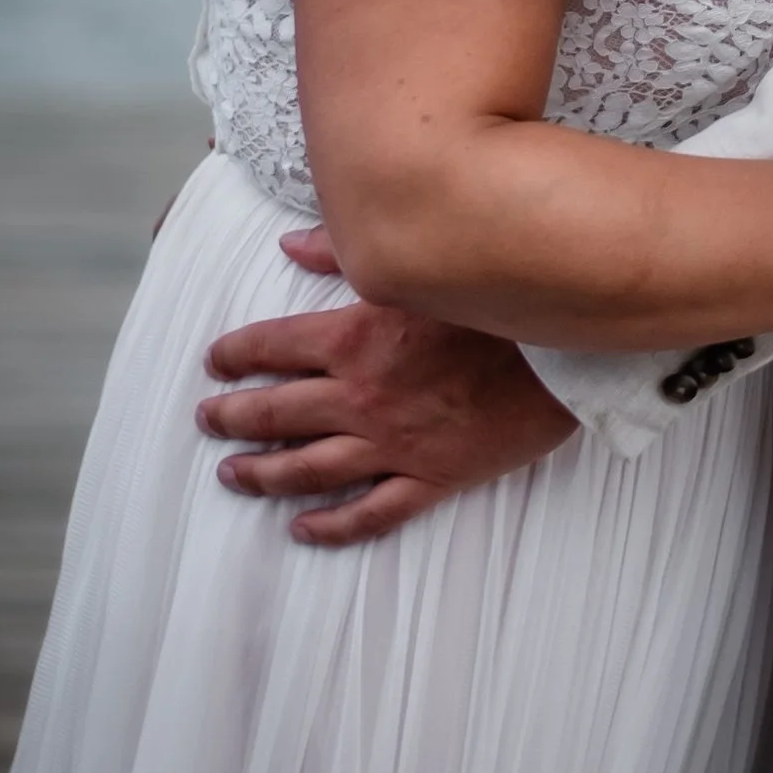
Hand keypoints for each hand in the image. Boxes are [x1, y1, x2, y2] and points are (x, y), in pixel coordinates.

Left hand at [199, 228, 575, 544]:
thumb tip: (288, 244)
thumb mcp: (416, 267)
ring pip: (309, 468)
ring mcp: (392, 444)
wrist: (564, 355)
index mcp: (354, 338)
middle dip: (234, 415)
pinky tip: (303, 528)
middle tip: (208, 419)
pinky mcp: (429, 478)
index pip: (272, 348)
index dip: (236, 355)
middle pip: (278, 412)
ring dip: (263, 473)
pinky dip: (332, 525)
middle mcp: (361, 396)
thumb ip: (346, 252)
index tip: (214, 362)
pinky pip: (369, 512)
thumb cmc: (495, 303)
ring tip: (232, 474)